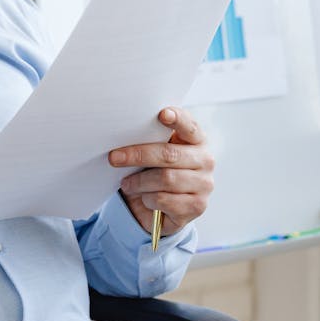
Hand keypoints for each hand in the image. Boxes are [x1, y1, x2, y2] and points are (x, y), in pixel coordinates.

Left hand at [109, 107, 213, 237]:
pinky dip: (148, 199)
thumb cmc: (157, 169)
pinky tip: (144, 197)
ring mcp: (203, 184)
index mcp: (197, 139)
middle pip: (169, 154)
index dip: (177, 119)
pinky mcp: (196, 206)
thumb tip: (125, 131)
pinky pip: (164, 200)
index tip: (162, 114)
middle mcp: (205, 160)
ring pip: (165, 178)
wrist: (164, 206)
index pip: (190, 125)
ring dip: (139, 181)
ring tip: (126, 183)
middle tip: (115, 158)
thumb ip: (151, 138)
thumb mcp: (156, 150)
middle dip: (138, 155)